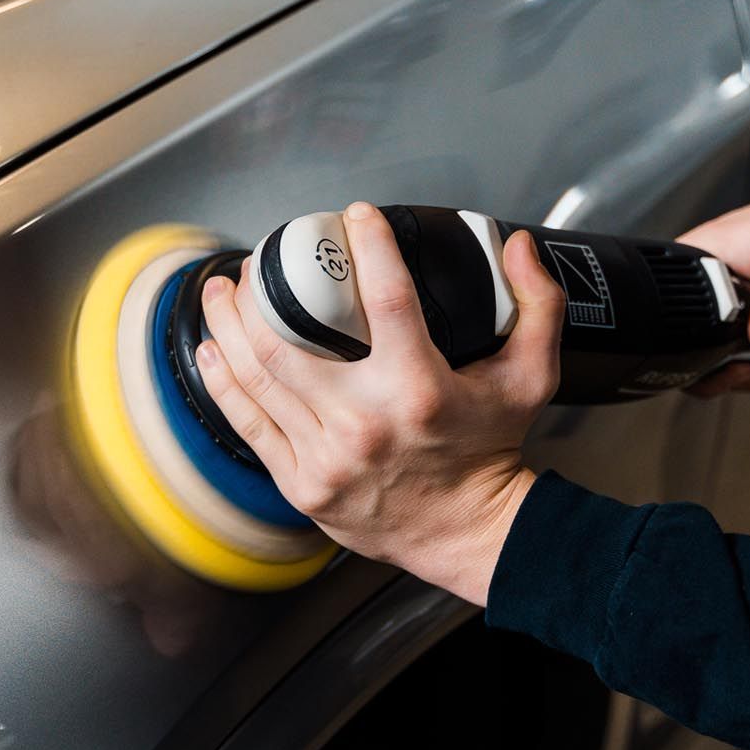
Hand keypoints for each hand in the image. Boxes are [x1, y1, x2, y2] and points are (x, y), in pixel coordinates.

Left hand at [192, 203, 564, 605]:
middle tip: (255, 264)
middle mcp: (365, 422)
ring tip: (218, 294)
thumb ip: (537, 305)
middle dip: (257, 290)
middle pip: (285, 339)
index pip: (385, 298)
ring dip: (227, 327)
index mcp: (418, 389)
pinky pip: (248, 424)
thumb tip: (518, 247)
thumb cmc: (490, 452)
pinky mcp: (300, 483)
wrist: (467, 533)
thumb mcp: (532, 377)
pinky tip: (211, 351)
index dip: (367, 246)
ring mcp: (326, 456)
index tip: (354, 216)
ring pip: (256, 377)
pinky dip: (223, 383)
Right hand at [678, 166, 749, 394]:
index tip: (740, 364)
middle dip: (732, 370)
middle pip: (691, 344)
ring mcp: (713, 292)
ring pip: (711, 350)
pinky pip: (728, 342)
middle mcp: (699, 275)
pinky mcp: (729, 304)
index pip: (674, 317)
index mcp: (702, 255)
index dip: (702, 355)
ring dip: (749, 369)